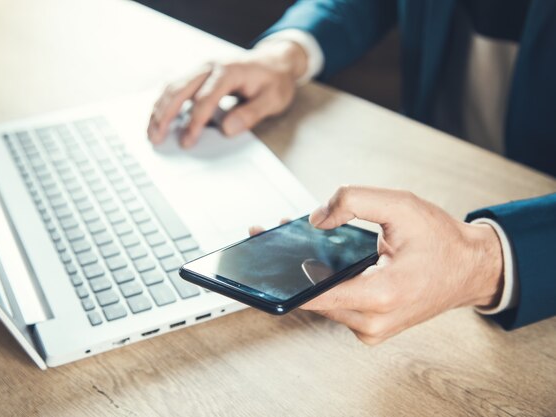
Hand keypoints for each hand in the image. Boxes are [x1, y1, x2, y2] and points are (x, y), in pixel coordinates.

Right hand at [147, 40, 306, 147]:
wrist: (274, 62)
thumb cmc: (274, 81)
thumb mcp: (273, 100)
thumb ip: (251, 114)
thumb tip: (227, 130)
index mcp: (228, 71)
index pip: (205, 99)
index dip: (194, 122)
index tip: (187, 142)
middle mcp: (210, 66)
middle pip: (180, 89)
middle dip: (165, 115)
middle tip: (156, 138)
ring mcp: (201, 68)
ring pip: (172, 87)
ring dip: (159, 110)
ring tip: (152, 132)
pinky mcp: (197, 74)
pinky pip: (175, 87)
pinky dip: (163, 103)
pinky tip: (157, 119)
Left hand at [250, 186, 504, 344]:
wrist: (470, 270)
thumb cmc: (441, 240)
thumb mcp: (401, 205)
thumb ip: (353, 201)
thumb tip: (315, 219)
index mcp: (382, 295)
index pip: (315, 295)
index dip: (282, 280)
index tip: (254, 265)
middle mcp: (372, 321)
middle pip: (311, 296)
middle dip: (289, 265)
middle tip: (267, 236)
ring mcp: (370, 329)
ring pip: (321, 301)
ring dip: (305, 273)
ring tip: (288, 241)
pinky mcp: (368, 327)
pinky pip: (334, 304)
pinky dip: (323, 282)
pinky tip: (314, 259)